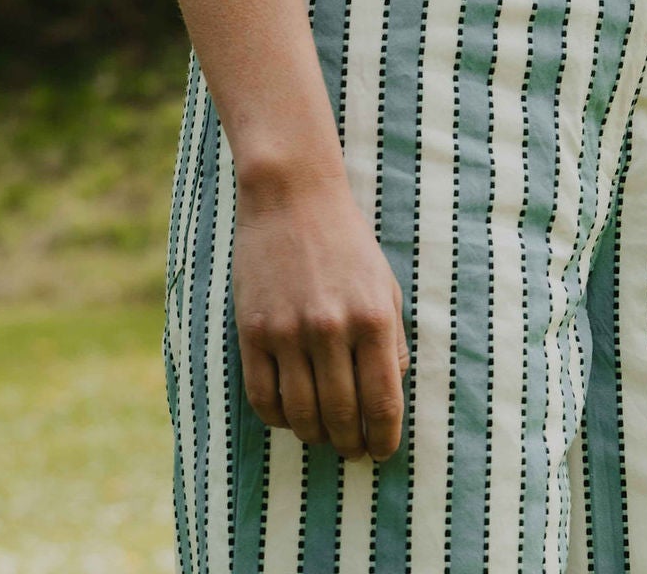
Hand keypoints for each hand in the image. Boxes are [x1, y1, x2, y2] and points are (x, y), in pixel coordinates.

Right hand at [232, 165, 409, 460]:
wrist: (291, 194)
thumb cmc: (346, 240)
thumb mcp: (383, 284)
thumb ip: (392, 340)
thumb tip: (391, 392)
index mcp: (373, 318)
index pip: (383, 403)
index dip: (385, 439)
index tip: (382, 452)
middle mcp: (332, 329)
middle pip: (342, 417)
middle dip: (351, 444)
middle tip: (352, 450)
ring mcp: (289, 331)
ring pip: (302, 415)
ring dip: (315, 436)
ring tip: (323, 435)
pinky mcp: (253, 331)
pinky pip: (263, 398)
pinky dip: (278, 418)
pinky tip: (290, 414)